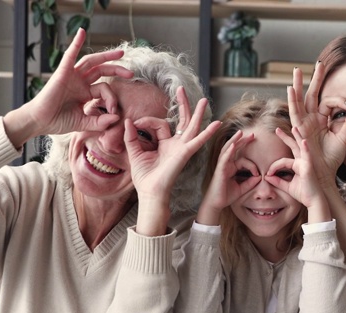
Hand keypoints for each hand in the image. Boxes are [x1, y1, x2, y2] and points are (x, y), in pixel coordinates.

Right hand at [8, 28, 134, 144]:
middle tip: (132, 73)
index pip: (104, 89)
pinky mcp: (63, 72)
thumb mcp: (84, 123)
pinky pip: (70, 54)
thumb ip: (100, 121)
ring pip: (91, 61)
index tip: (114, 111)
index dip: (112, 99)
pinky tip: (83, 32)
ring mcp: (72, 75)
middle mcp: (80, 82)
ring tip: (121, 54)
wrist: (40, 121)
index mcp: (85, 93)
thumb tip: (117, 118)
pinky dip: (76, 42)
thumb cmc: (58, 122)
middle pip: (101, 70)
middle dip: (117, 69)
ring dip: (106, 56)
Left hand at [125, 86, 220, 203]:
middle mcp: (176, 144)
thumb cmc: (144, 177)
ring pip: (191, 126)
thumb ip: (131, 137)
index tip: (135, 125)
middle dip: (182, 104)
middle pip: (181, 120)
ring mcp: (182, 148)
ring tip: (204, 100)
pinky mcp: (185, 153)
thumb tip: (128, 121)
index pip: (159, 123)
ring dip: (197, 113)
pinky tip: (216, 124)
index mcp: (165, 144)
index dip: (146, 121)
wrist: (150, 192)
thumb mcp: (134, 152)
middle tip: (180, 88)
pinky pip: (198, 141)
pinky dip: (207, 133)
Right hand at [197, 130, 259, 224]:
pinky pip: (224, 158)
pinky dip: (229, 151)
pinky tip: (233, 145)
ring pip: (228, 149)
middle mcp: (226, 164)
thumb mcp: (242, 188)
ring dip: (234, 140)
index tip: (258, 174)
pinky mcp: (220, 170)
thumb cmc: (226, 196)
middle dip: (243, 141)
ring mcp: (222, 166)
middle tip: (252, 134)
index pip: (243, 160)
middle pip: (234, 149)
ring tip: (240, 133)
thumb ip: (251, 182)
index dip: (253, 166)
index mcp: (231, 167)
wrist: (216, 204)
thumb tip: (260, 176)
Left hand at [266, 127, 324, 210]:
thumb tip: (267, 177)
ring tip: (294, 127)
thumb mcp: (287, 187)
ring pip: (300, 147)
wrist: (313, 201)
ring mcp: (307, 163)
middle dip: (285, 137)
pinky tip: (304, 141)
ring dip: (297, 136)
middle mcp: (302, 162)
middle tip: (277, 130)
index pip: (283, 161)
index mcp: (297, 165)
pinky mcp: (309, 167)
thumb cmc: (303, 194)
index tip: (267, 175)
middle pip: (293, 146)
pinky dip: (305, 148)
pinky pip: (307, 155)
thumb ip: (278, 181)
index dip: (273, 167)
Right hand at [287, 65, 345, 187]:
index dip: (338, 98)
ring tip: (296, 73)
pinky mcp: (300, 131)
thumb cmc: (331, 160)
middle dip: (313, 80)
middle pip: (310, 96)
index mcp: (320, 120)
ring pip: (299, 102)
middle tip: (318, 63)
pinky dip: (292, 102)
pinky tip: (289, 91)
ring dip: (297, 87)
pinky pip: (295, 115)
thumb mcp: (344, 139)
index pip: (326, 101)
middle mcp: (310, 120)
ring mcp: (303, 125)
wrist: (324, 174)